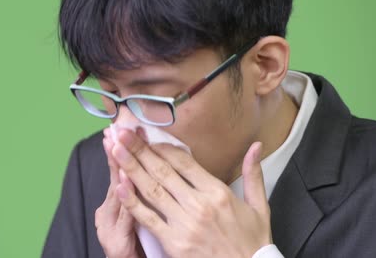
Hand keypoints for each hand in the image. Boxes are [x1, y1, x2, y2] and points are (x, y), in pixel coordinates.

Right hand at [94, 129, 144, 257]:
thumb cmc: (137, 249)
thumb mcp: (139, 219)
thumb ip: (142, 196)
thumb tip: (152, 168)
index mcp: (113, 207)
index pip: (121, 171)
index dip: (123, 149)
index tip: (125, 127)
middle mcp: (107, 214)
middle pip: (115, 176)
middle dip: (119, 151)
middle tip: (119, 127)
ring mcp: (110, 228)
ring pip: (116, 194)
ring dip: (119, 168)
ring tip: (121, 145)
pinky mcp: (117, 243)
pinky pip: (124, 218)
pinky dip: (125, 200)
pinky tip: (124, 182)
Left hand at [111, 129, 271, 257]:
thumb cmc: (253, 242)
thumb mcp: (259, 207)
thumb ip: (252, 173)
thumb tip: (256, 145)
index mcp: (218, 193)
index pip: (184, 162)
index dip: (162, 146)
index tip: (147, 134)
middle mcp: (199, 205)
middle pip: (163, 171)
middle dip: (140, 150)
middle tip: (122, 133)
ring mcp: (184, 225)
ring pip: (152, 190)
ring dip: (131, 168)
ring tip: (115, 150)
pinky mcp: (174, 243)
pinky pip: (149, 219)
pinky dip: (133, 202)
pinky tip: (120, 186)